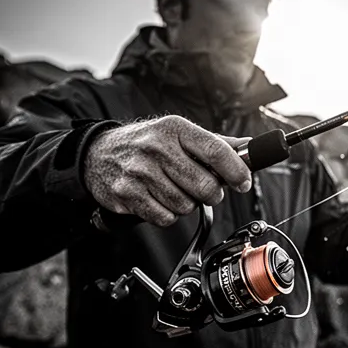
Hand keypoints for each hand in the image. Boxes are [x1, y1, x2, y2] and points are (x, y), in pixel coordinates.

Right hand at [82, 115, 252, 226]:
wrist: (98, 153)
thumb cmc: (146, 144)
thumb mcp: (179, 134)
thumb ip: (215, 143)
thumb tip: (250, 149)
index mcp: (175, 129)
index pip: (216, 151)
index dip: (237, 171)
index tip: (243, 182)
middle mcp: (157, 147)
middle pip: (205, 185)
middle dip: (212, 193)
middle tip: (206, 189)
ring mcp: (139, 171)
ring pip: (186, 205)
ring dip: (187, 204)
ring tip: (175, 190)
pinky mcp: (126, 193)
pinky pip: (165, 217)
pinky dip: (168, 214)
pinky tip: (159, 199)